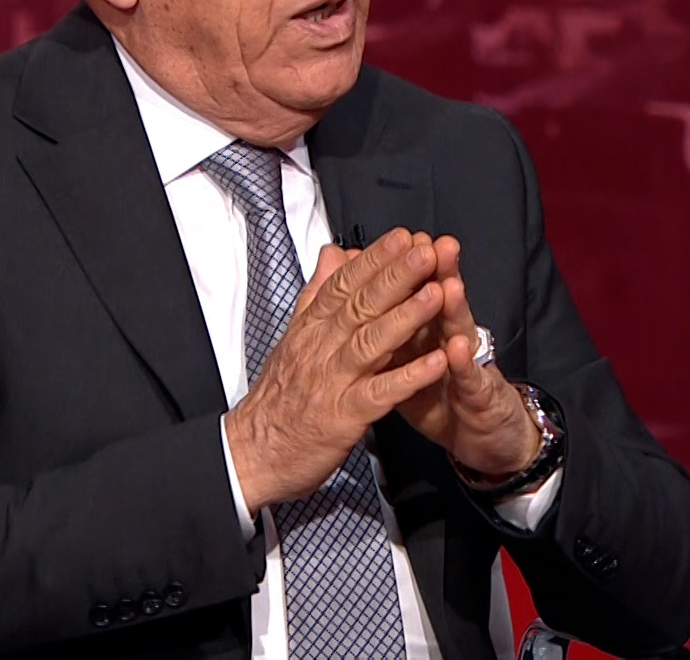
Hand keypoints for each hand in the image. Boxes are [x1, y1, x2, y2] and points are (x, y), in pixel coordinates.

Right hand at [225, 228, 449, 514]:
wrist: (252, 453)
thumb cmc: (278, 397)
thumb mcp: (293, 336)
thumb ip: (317, 293)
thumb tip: (333, 253)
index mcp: (311, 327)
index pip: (344, 284)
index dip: (375, 259)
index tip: (403, 236)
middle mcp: (320, 347)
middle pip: (361, 304)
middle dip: (396, 275)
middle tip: (426, 250)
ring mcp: (332, 381)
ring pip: (371, 341)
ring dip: (406, 316)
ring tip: (437, 293)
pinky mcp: (344, 416)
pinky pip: (380, 392)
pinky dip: (409, 377)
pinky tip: (437, 362)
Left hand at [391, 235, 541, 479]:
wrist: (486, 439)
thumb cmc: (444, 396)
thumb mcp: (410, 360)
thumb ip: (392, 323)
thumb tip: (365, 292)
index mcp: (427, 332)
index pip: (417, 293)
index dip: (407, 268)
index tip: (400, 238)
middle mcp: (451, 341)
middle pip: (442, 302)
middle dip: (435, 271)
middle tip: (428, 244)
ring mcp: (471, 367)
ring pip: (461, 333)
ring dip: (453, 308)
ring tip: (446, 284)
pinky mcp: (482, 398)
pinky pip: (471, 381)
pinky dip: (464, 365)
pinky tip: (457, 349)